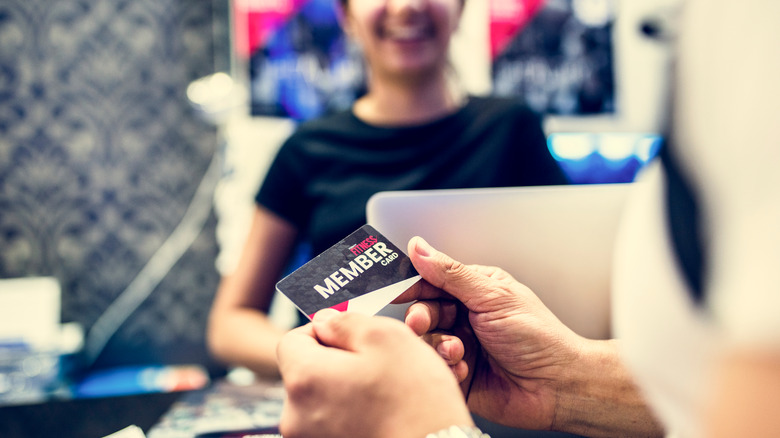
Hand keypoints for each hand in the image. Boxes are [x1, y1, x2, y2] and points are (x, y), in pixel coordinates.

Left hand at [276, 309, 473, 437]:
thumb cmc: (416, 405)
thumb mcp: (388, 339)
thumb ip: (347, 322)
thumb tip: (325, 320)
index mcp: (304, 379)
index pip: (292, 341)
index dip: (322, 332)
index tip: (350, 337)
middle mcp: (296, 416)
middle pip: (306, 373)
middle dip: (337, 364)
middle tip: (376, 367)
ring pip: (321, 400)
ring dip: (347, 391)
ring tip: (384, 396)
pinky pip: (333, 425)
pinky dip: (352, 417)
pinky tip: (382, 418)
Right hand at [397, 236, 585, 430]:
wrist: (557, 386)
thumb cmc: (539, 337)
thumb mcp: (492, 296)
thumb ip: (451, 273)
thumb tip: (420, 248)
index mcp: (474, 290)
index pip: (432, 280)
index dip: (412, 284)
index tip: (394, 290)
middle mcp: (465, 316)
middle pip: (423, 311)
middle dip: (422, 318)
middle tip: (421, 323)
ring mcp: (461, 345)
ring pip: (425, 341)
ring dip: (438, 345)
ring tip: (458, 351)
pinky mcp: (458, 374)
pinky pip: (434, 368)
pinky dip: (446, 368)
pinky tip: (464, 368)